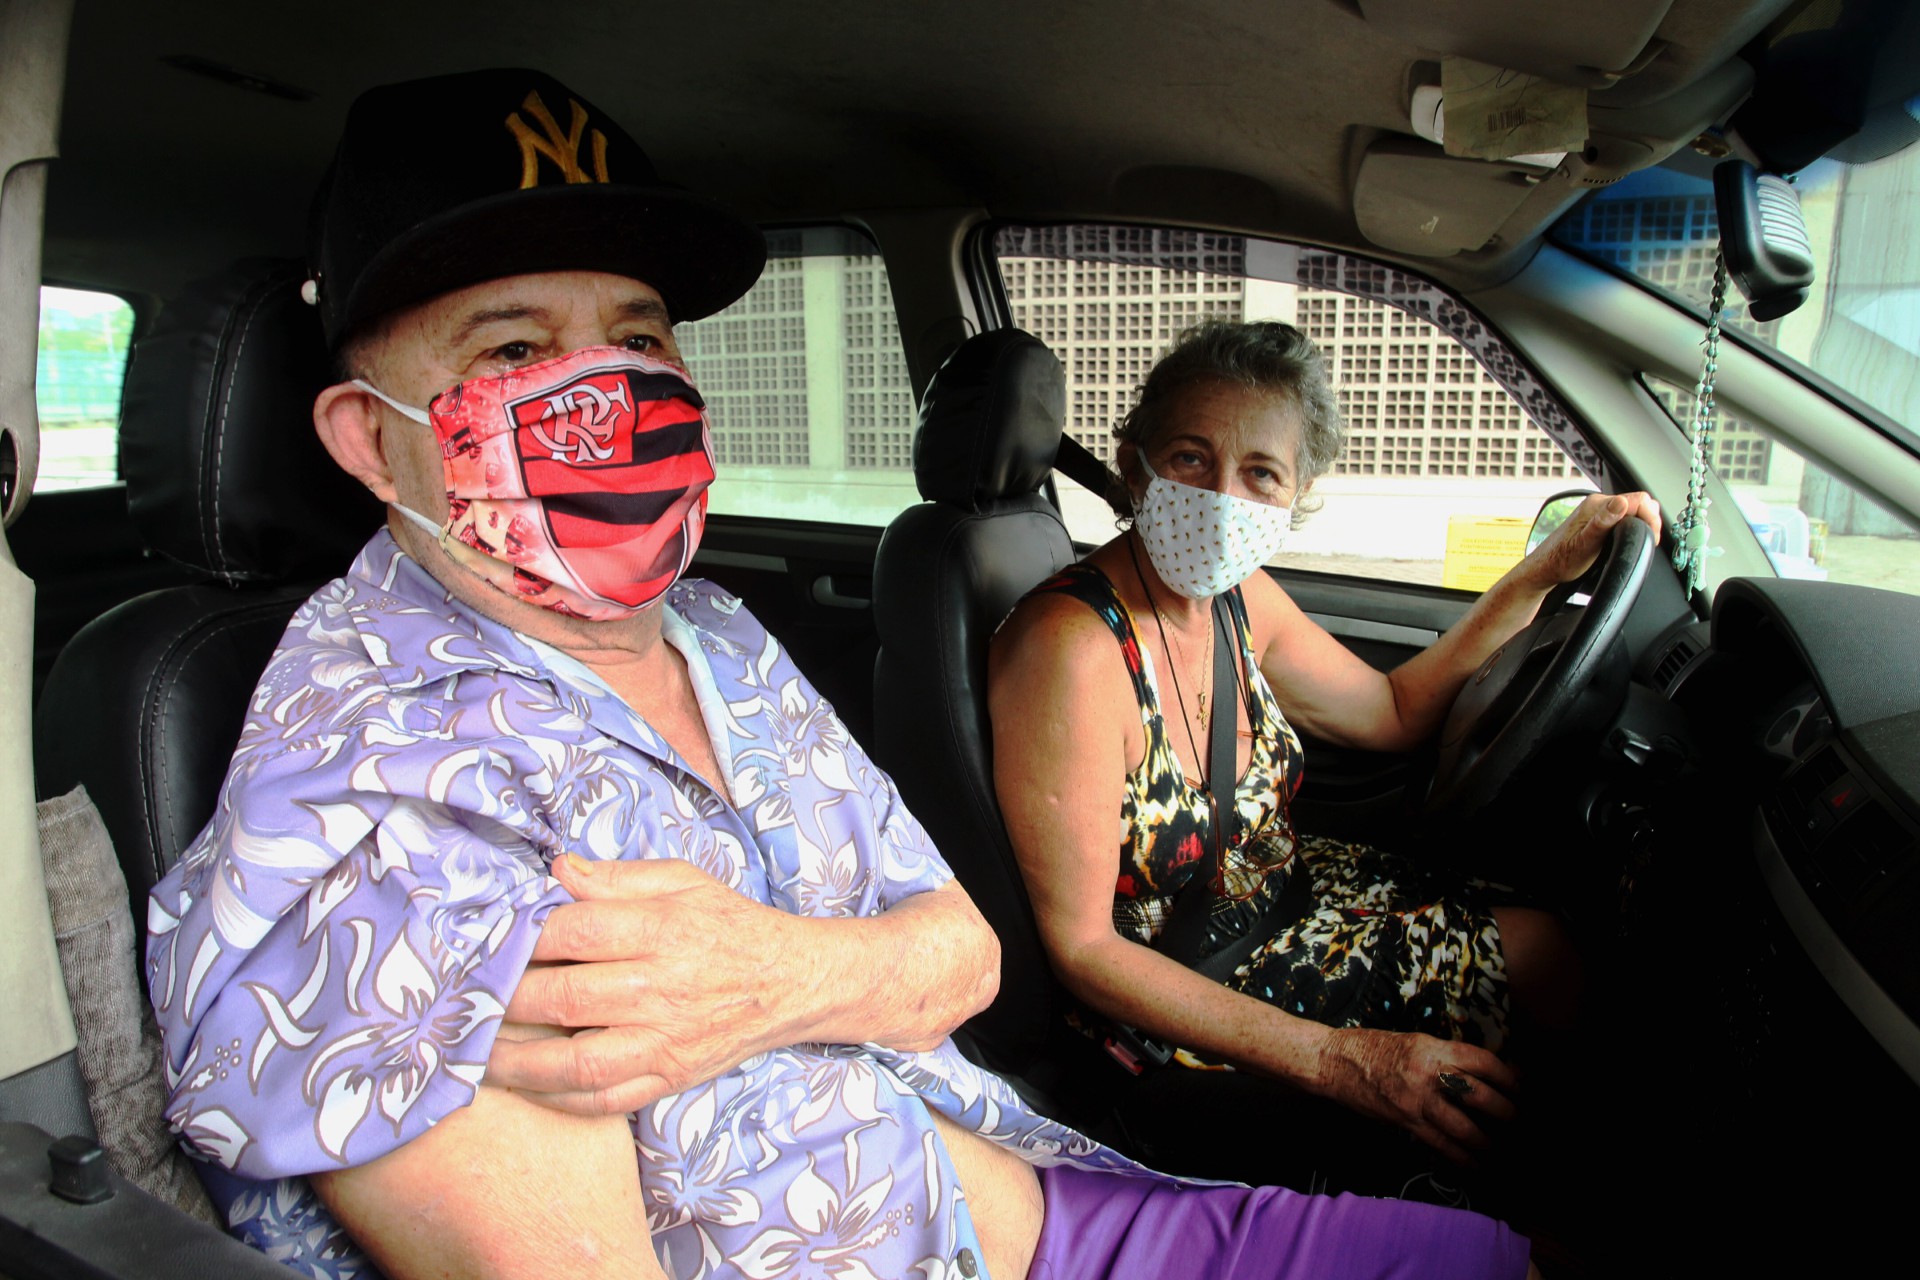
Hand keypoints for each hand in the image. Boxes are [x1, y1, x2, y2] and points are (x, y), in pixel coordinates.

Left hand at [485, 855, 803, 1114]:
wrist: (793, 982)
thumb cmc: (730, 925)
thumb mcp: (684, 880)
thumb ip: (618, 877)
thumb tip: (556, 871)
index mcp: (663, 930)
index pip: (574, 933)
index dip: (523, 937)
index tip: (488, 939)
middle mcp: (662, 989)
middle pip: (564, 998)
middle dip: (503, 999)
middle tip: (465, 997)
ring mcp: (666, 1041)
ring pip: (576, 1062)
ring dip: (516, 1062)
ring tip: (475, 1053)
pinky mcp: (670, 1078)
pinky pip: (606, 1101)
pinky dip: (559, 1100)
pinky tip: (526, 1086)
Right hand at [1314, 1027, 1518, 1164]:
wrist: (1334, 1061)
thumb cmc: (1373, 1047)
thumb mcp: (1415, 1042)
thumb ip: (1446, 1057)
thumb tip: (1482, 1074)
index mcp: (1433, 1047)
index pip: (1483, 1061)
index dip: (1509, 1077)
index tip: (1521, 1088)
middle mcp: (1428, 1072)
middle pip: (1480, 1095)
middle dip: (1507, 1112)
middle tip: (1520, 1122)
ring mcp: (1416, 1100)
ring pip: (1464, 1126)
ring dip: (1488, 1142)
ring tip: (1503, 1150)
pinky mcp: (1405, 1121)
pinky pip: (1440, 1144)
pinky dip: (1461, 1158)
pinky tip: (1475, 1165)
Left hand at [1521, 491, 1662, 591]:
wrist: (1546, 568)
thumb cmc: (1561, 559)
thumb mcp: (1585, 544)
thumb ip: (1603, 522)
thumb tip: (1621, 503)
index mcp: (1597, 505)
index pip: (1639, 500)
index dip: (1652, 518)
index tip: (1651, 537)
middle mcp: (1599, 504)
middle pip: (1639, 503)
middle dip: (1649, 521)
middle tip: (1648, 541)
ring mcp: (1599, 512)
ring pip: (1633, 510)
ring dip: (1642, 524)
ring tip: (1640, 541)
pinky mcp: (1599, 520)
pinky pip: (1624, 517)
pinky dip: (1633, 527)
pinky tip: (1629, 539)